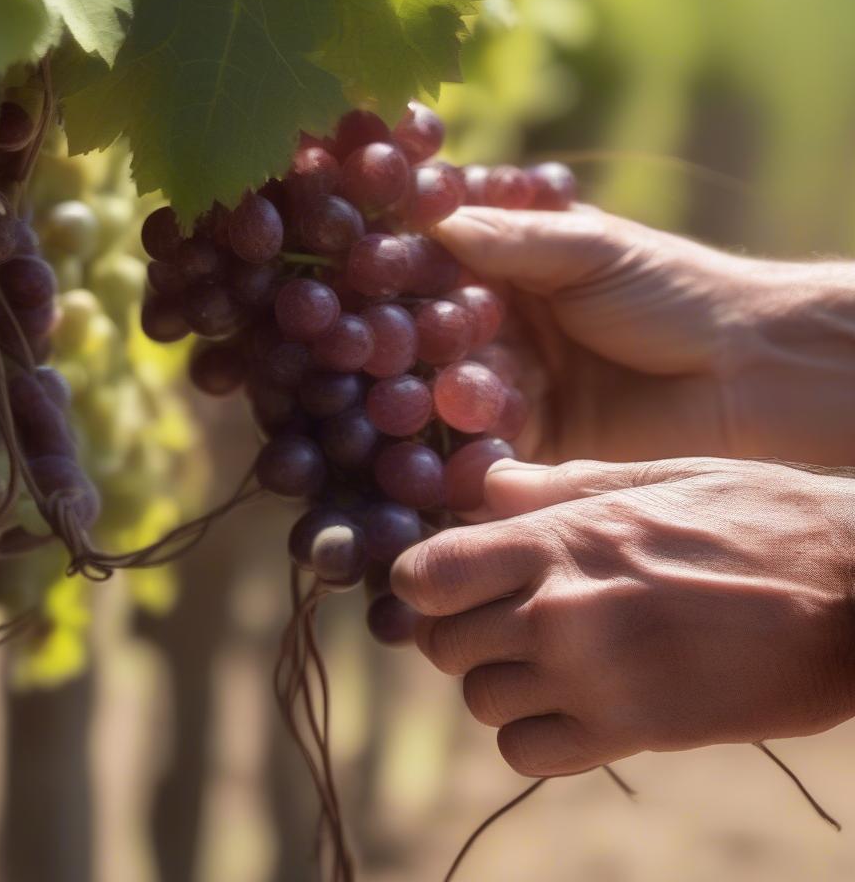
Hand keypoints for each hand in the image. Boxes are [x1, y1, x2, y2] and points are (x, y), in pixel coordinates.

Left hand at [391, 457, 854, 775]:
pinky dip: (531, 734)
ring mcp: (591, 678)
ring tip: (540, 657)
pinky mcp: (630, 733)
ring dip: (495, 680)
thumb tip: (488, 484)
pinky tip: (568, 704)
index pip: (427, 573)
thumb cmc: (753, 518)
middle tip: (492, 616)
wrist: (852, 591)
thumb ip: (557, 486)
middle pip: (440, 641)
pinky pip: (525, 752)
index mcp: (558, 539)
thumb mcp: (654, 477)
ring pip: (477, 699)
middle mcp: (558, 610)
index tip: (439, 579)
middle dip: (454, 629)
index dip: (419, 578)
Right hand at [435, 205, 854, 464]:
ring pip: (461, 390)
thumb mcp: (592, 250)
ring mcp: (518, 387)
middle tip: (414, 343)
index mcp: (518, 271)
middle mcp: (509, 328)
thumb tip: (431, 219)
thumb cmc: (676, 293)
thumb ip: (512, 239)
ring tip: (463, 396)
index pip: (448, 267)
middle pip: (444, 335)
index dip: (417, 268)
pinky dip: (476, 448)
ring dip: (455, 394)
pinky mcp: (535, 443)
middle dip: (429, 341)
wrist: (751, 373)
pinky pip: (489, 447)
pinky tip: (473, 441)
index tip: (383, 268)